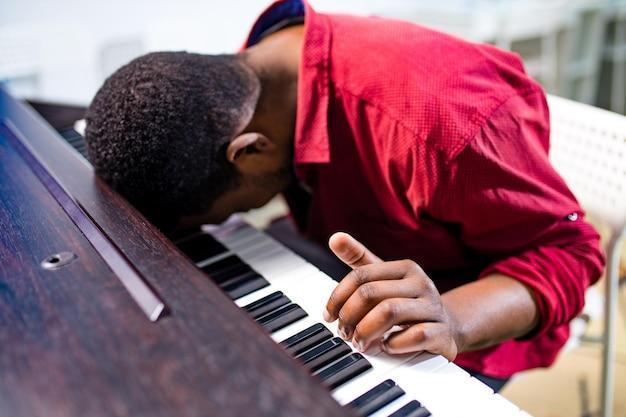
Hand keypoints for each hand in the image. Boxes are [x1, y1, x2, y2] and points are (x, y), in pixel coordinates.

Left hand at [323, 232, 460, 360]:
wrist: (447, 329)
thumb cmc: (406, 302)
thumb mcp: (383, 279)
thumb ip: (359, 260)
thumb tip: (335, 238)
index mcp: (405, 268)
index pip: (361, 275)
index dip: (338, 297)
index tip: (329, 316)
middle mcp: (421, 283)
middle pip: (371, 293)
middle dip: (350, 316)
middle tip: (344, 333)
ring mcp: (433, 307)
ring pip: (390, 312)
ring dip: (366, 331)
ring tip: (360, 343)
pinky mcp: (443, 333)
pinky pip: (416, 335)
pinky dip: (395, 344)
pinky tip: (387, 347)